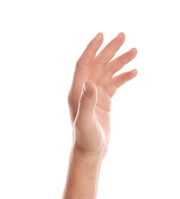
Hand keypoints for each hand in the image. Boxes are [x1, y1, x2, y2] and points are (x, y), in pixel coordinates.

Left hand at [68, 32, 136, 158]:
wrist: (90, 151)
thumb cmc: (85, 139)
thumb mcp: (85, 122)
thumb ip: (86, 103)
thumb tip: (90, 84)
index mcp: (76, 91)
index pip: (83, 64)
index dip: (91, 49)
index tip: (102, 35)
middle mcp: (84, 90)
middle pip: (97, 64)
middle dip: (109, 50)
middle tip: (123, 36)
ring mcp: (94, 95)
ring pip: (107, 72)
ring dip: (119, 62)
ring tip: (134, 52)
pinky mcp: (103, 101)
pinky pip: (113, 84)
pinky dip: (122, 77)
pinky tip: (133, 72)